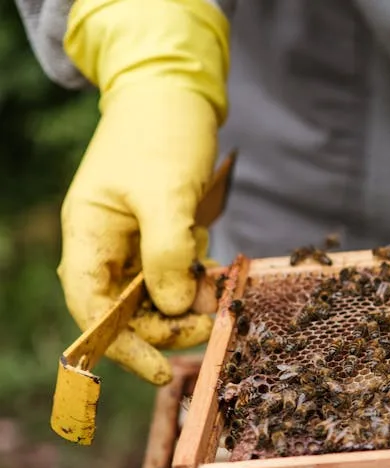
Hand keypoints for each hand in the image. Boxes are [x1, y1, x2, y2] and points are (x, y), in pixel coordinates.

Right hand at [61, 0, 228, 383]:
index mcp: (88, 234)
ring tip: (218, 294)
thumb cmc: (161, 134)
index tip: (160, 370)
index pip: (92, 307)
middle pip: (126, 311)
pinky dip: (196, 282)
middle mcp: (104, 245)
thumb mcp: (167, 192)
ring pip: (154, 297)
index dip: (121, 345)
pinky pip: (175, 275)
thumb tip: (171, 307)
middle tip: (211, 322)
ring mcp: (133, 242)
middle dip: (167, 325)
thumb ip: (167, 251)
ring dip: (186, 305)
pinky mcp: (161, 236)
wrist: (174, 94)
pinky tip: (215, 272)